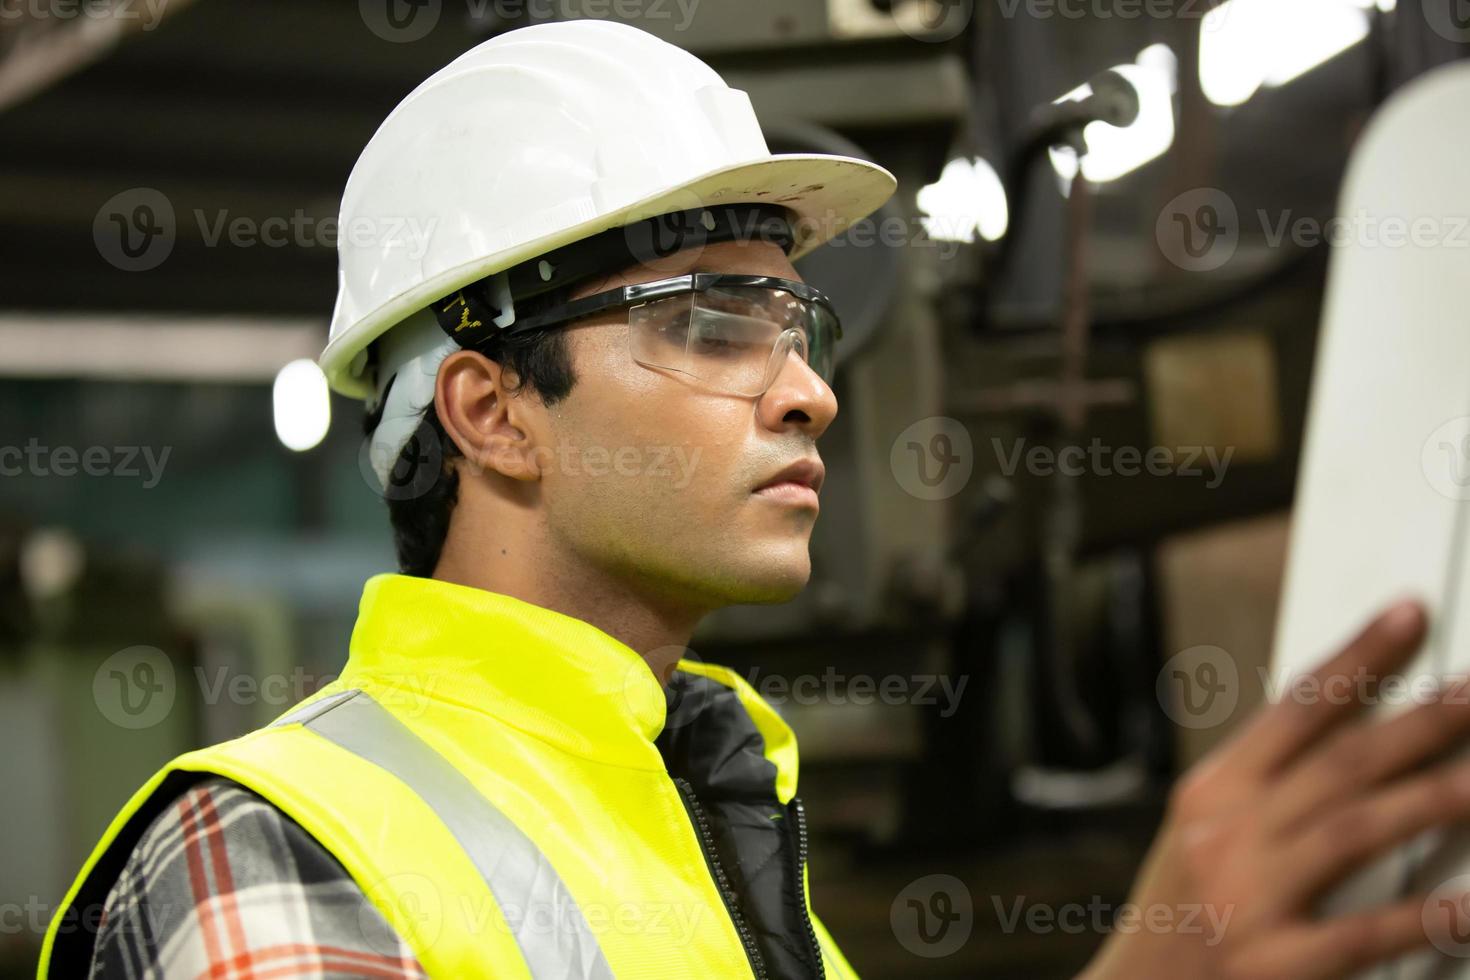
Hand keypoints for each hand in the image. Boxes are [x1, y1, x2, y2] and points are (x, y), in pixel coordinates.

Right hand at [1082, 599, 1469, 979]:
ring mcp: (1248, 901)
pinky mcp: (1276, 969)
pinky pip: (1369, 934)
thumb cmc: (1178, 925)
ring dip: (1434, 796)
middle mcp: (1226, 836)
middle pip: (1339, 760)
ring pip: (1355, 827)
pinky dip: (1431, 917)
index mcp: (1210, 794)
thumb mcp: (1202, 840)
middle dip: (1422, 720)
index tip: (1409, 614)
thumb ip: (1266, 793)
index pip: (1294, 707)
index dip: (1358, 657)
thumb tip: (1355, 744)